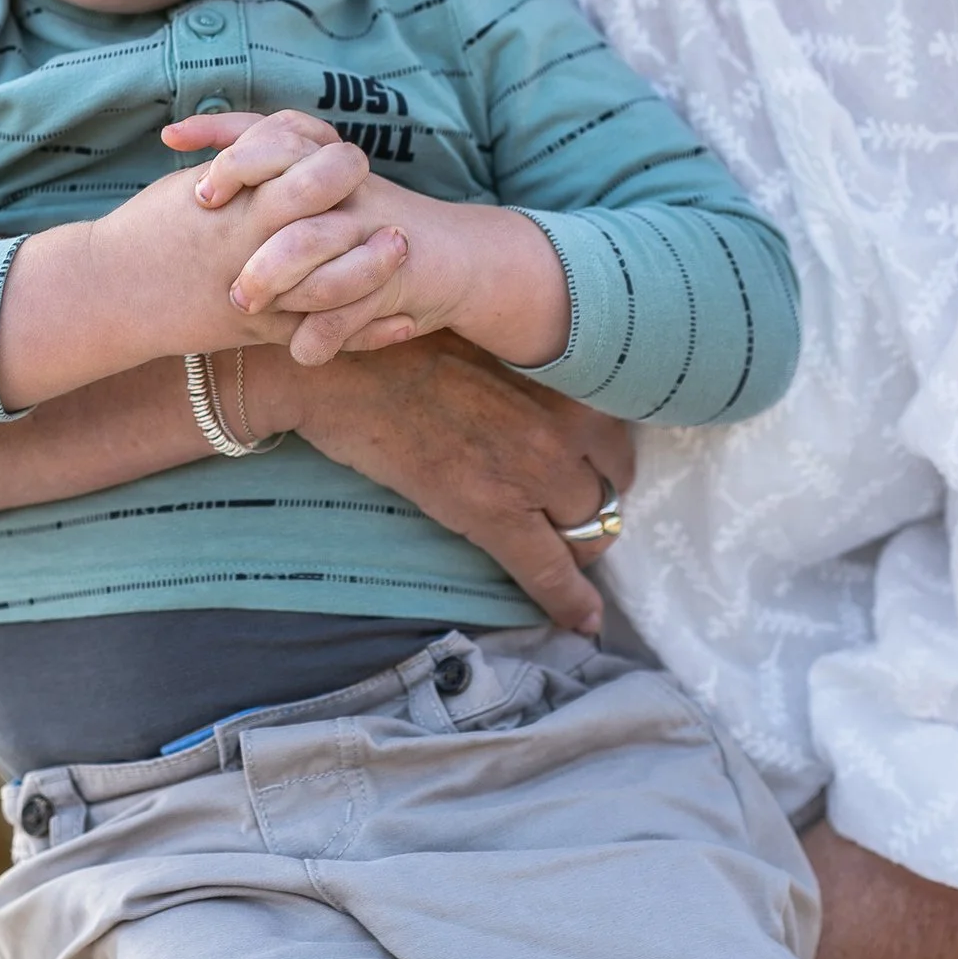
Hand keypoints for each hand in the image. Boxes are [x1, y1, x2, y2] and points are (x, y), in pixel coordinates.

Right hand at [0, 116, 371, 405]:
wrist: (107, 293)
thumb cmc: (148, 230)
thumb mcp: (193, 182)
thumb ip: (244, 162)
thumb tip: (288, 140)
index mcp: (237, 198)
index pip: (302, 154)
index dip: (327, 148)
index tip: (333, 150)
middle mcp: (255, 239)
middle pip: (328, 196)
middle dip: (356, 182)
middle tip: (368, 183)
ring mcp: (263, 288)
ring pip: (340, 275)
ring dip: (379, 262)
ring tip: (398, 245)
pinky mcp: (262, 330)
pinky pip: (325, 333)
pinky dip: (367, 328)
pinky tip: (402, 319)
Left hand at [168, 112, 570, 370]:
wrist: (461, 261)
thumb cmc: (373, 237)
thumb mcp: (326, 209)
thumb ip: (278, 194)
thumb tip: (198, 190)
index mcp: (326, 167)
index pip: (267, 130)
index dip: (219, 132)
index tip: (168, 140)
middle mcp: (346, 189)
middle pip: (281, 165)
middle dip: (237, 183)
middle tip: (202, 209)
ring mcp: (369, 228)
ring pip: (308, 240)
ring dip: (272, 275)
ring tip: (242, 303)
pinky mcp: (396, 273)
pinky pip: (349, 304)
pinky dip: (321, 336)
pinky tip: (300, 351)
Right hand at [255, 331, 634, 632]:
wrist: (341, 369)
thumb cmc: (400, 345)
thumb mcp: (487, 338)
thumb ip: (531, 371)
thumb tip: (547, 404)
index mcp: (563, 374)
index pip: (616, 437)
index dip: (603, 466)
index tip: (588, 478)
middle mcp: (563, 421)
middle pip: (609, 489)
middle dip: (595, 510)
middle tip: (567, 521)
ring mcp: (532, 469)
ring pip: (589, 532)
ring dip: (579, 548)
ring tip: (558, 554)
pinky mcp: (493, 512)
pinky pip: (550, 570)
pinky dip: (570, 601)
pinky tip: (583, 619)